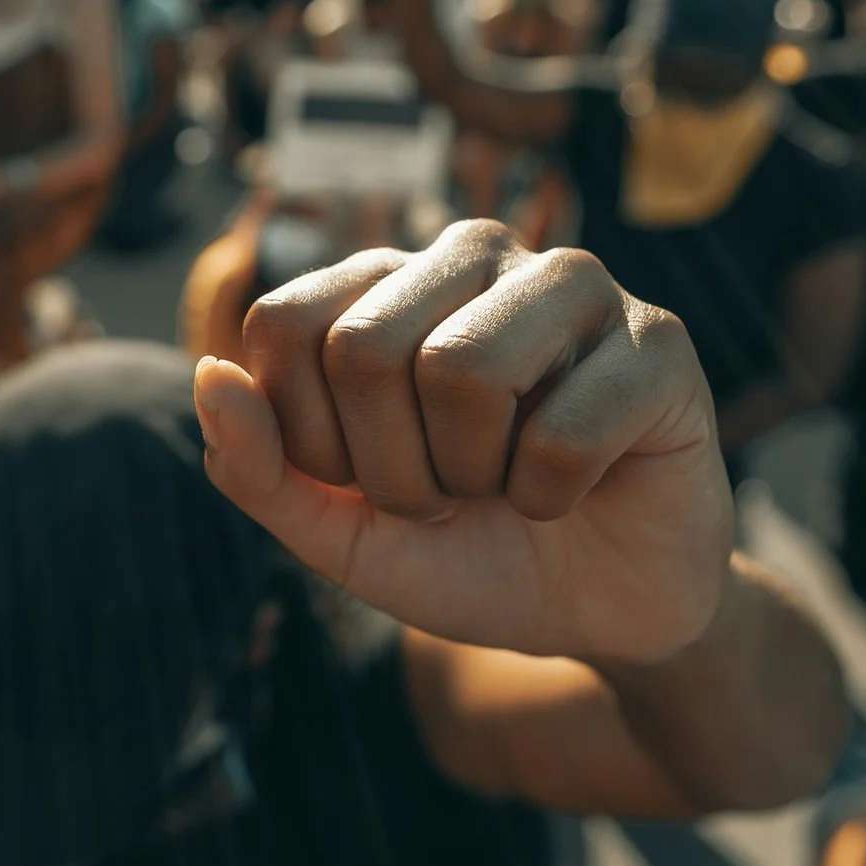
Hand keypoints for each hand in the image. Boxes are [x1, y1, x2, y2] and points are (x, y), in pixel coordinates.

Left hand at [197, 221, 732, 661]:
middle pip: (364, 347)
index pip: (283, 326)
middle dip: (392, 469)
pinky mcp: (658, 342)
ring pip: (463, 369)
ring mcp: (570, 284)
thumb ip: (259, 466)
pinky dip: (551, 497)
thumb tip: (208, 374)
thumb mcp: (340, 531)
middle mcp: (472, 255)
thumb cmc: (468, 549)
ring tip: (507, 484)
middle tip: (449, 494)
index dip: (309, 438)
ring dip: (473, 475)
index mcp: (382, 282)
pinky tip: (578, 490)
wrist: (598, 610)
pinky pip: (562, 432)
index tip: (367, 482)